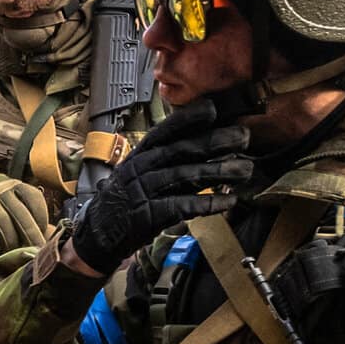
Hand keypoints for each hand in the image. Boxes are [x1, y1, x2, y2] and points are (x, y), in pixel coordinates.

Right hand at [0, 177, 51, 261]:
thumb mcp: (10, 218)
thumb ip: (30, 223)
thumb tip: (53, 236)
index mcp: (11, 184)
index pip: (33, 197)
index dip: (41, 219)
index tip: (42, 237)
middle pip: (20, 213)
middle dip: (30, 236)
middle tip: (35, 253)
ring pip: (2, 223)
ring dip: (9, 242)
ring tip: (12, 252)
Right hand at [63, 101, 251, 276]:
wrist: (99, 233)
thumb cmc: (127, 200)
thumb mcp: (142, 173)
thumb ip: (170, 161)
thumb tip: (209, 146)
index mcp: (141, 154)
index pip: (166, 130)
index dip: (189, 119)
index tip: (214, 110)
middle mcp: (142, 168)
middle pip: (182, 149)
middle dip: (215, 141)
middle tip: (243, 137)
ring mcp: (143, 191)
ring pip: (186, 175)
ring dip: (218, 171)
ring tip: (245, 169)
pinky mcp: (148, 216)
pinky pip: (182, 206)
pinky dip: (207, 204)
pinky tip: (228, 201)